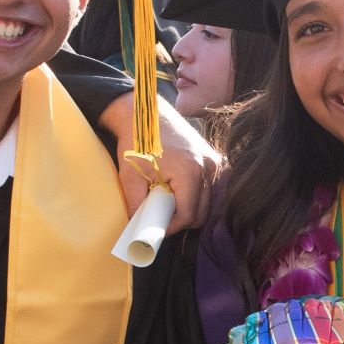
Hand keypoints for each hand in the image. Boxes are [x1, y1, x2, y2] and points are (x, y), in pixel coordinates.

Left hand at [103, 91, 224, 232]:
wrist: (144, 113)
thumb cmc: (136, 141)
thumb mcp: (130, 177)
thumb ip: (137, 206)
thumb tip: (140, 230)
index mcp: (190, 172)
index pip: (188, 215)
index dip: (171, 227)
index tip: (155, 229)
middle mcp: (208, 167)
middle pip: (201, 212)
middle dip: (181, 220)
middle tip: (159, 219)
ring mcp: (213, 161)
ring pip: (207, 202)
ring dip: (188, 208)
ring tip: (166, 203)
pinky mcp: (212, 158)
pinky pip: (208, 188)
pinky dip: (194, 196)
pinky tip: (176, 191)